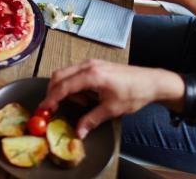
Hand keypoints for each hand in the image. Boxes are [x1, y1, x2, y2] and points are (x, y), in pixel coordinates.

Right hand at [39, 59, 182, 138]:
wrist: (152, 81)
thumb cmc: (134, 94)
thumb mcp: (112, 110)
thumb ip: (91, 120)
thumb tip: (78, 133)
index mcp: (91, 75)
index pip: (64, 86)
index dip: (51, 98)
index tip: (43, 108)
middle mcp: (88, 65)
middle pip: (59, 76)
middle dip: (54, 92)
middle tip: (55, 107)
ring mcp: (91, 63)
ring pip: (66, 74)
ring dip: (67, 89)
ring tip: (84, 103)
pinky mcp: (94, 65)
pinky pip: (75, 73)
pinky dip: (74, 85)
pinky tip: (87, 96)